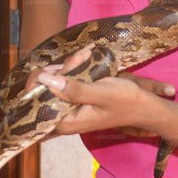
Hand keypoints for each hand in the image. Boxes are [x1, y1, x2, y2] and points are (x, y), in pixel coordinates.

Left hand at [36, 53, 175, 136]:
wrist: (143, 106)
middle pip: (43, 90)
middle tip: (79, 58)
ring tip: (85, 56)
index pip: (34, 102)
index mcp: (64, 121)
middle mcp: (61, 118)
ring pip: (53, 83)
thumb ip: (74, 89)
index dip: (39, 81)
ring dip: (67, 66)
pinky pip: (64, 82)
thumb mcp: (102, 93)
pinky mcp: (74, 100)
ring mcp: (67, 108)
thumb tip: (44, 80)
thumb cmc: (125, 101)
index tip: (56, 68)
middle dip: (58, 70)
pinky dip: (72, 69)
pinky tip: (84, 58)